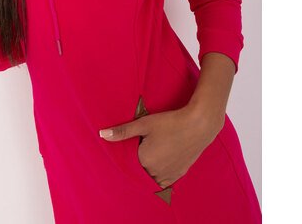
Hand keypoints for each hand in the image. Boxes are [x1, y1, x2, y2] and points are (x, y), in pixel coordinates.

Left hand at [99, 105, 221, 188]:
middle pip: (141, 171)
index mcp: (145, 161)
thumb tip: (102, 134)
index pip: (129, 163)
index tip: (132, 144)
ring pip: (152, 177)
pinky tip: (162, 160)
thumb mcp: (143, 124)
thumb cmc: (170, 122)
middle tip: (143, 146)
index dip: (129, 154)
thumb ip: (122, 131)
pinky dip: (161, 173)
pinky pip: (165, 180)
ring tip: (153, 152)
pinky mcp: (180, 173)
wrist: (198, 125)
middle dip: (139, 162)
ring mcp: (169, 175)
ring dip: (149, 169)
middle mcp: (156, 172)